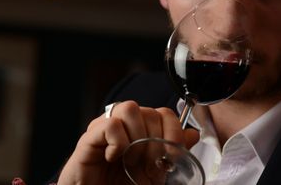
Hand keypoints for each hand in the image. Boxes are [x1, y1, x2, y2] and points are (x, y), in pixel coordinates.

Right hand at [57, 100, 198, 184]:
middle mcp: (121, 124)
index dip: (173, 132)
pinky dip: (119, 143)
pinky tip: (114, 158)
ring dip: (137, 139)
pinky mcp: (88, 138)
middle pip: (148, 111)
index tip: (173, 156)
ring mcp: (103, 128)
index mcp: (137, 129)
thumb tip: (193, 134)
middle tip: (151, 168)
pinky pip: (110, 125)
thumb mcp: (154, 172)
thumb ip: (171, 152)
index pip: (163, 113)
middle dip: (155, 143)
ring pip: (129, 108)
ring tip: (133, 162)